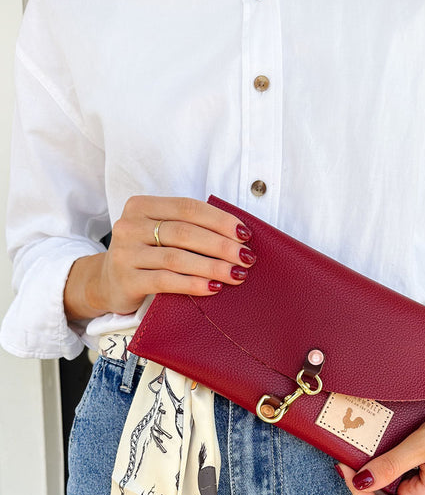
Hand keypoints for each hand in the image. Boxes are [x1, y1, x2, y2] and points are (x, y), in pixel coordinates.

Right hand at [65, 196, 254, 318]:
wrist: (107, 283)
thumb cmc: (145, 255)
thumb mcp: (159, 232)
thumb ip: (187, 227)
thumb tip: (237, 237)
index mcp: (142, 206)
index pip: (188, 208)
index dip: (219, 220)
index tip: (245, 234)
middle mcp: (130, 225)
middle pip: (185, 232)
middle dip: (221, 245)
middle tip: (246, 258)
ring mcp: (126, 253)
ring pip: (177, 257)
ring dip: (212, 266)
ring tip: (236, 275)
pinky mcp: (127, 279)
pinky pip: (166, 280)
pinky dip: (193, 283)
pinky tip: (213, 288)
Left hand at [336, 391, 424, 494]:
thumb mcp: (422, 444)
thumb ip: (389, 466)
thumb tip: (359, 483)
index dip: (355, 491)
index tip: (344, 464)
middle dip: (363, 479)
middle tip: (351, 451)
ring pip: (386, 491)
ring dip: (374, 471)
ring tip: (368, 446)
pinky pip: (398, 480)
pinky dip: (386, 465)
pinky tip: (384, 447)